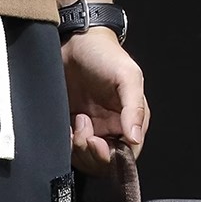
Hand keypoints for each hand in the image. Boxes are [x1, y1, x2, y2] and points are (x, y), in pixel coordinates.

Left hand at [61, 27, 150, 173]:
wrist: (73, 40)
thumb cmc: (104, 54)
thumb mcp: (127, 76)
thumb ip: (134, 108)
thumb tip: (135, 138)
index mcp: (130, 120)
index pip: (127, 154)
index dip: (112, 156)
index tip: (97, 143)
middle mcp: (111, 128)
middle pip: (104, 161)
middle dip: (92, 153)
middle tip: (83, 131)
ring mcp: (90, 128)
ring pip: (85, 158)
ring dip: (77, 149)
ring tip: (76, 121)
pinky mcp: (70, 126)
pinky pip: (68, 148)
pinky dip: (65, 144)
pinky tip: (65, 126)